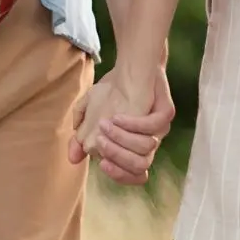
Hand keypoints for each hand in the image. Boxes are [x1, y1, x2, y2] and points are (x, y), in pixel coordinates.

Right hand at [68, 65, 173, 185]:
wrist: (132, 65)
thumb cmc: (113, 91)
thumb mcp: (90, 113)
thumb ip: (81, 136)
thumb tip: (73, 158)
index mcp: (135, 148)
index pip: (133, 175)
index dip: (118, 174)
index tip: (101, 163)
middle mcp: (149, 142)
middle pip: (140, 166)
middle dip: (117, 156)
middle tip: (100, 141)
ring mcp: (160, 129)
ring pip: (146, 148)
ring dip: (122, 139)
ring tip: (105, 125)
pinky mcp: (166, 113)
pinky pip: (153, 126)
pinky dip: (133, 124)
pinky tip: (117, 116)